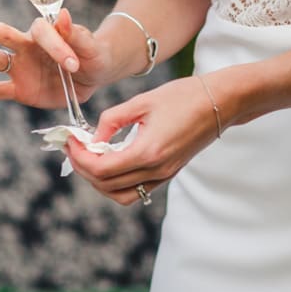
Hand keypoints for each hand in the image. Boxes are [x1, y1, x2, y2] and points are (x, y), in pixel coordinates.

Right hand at [0, 9, 116, 108]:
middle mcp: (26, 46)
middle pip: (5, 35)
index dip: (55, 45)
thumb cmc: (91, 54)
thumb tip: (63, 14)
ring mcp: (20, 68)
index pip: (41, 32)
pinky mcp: (18, 89)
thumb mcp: (90, 46)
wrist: (92, 76)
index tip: (72, 63)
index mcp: (45, 33)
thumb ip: (75, 34)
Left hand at [64, 75, 221, 204]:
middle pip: (106, 185)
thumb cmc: (183, 96)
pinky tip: (112, 160)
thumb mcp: (142, 101)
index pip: (101, 169)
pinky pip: (136, 190)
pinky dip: (117, 182)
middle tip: (75, 146)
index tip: (70, 140)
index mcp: (148, 152)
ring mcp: (164, 175)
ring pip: (120, 195)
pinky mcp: (169, 174)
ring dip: (100, 181)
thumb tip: (93, 138)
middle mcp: (156, 170)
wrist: (220, 102)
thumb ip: (112, 120)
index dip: (80, 157)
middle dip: (84, 167)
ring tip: (91, 156)